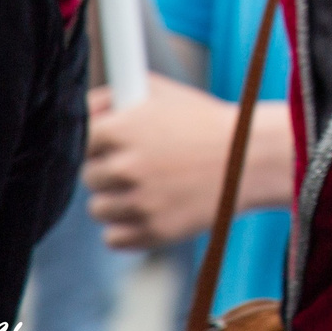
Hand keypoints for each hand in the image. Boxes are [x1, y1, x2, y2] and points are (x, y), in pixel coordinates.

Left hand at [86, 74, 292, 249]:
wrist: (251, 158)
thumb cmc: (204, 122)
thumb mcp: (163, 93)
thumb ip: (114, 97)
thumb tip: (82, 111)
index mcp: (123, 128)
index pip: (80, 140)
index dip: (97, 141)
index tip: (111, 142)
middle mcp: (126, 166)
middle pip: (88, 175)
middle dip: (109, 169)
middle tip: (139, 163)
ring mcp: (139, 202)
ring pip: (98, 208)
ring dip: (116, 200)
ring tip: (148, 186)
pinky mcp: (153, 232)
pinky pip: (114, 237)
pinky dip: (127, 228)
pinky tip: (149, 209)